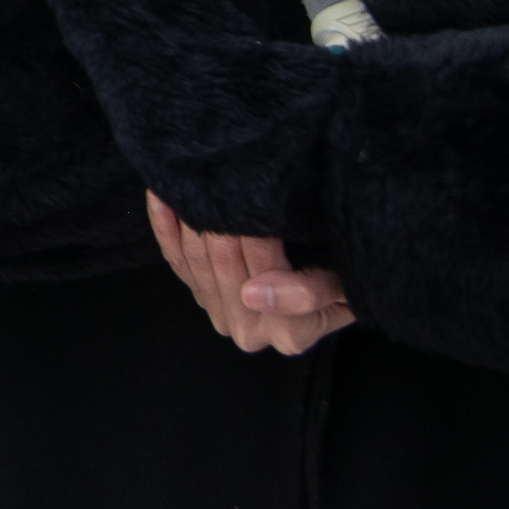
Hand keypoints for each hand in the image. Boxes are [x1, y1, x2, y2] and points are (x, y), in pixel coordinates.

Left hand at [147, 191, 352, 354]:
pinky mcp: (199, 295)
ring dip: (190, 219)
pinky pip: (175, 260)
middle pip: (223, 266)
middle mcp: (248, 330)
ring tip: (192, 177)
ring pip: (195, 262)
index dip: (255, 235)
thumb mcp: (346, 288)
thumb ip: (309, 293)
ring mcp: (219, 314)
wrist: (336, 282)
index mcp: (287, 333)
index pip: (261, 274)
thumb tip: (255, 294)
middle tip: (220, 174)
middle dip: (220, 220)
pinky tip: (161, 194)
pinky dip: (165, 227)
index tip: (254, 195)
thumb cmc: (347, 277)